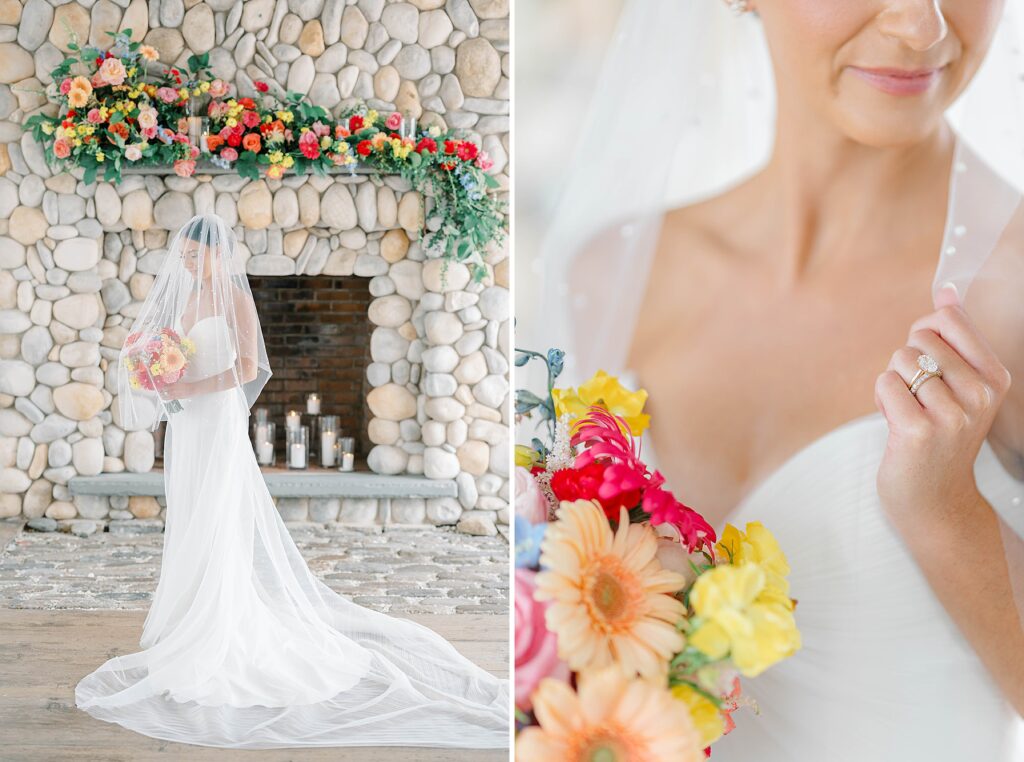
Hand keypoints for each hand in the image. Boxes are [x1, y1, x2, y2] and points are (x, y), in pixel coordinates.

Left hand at [873, 284, 1011, 529]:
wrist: (934, 498)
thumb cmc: (938, 432)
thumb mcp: (956, 384)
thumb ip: (951, 338)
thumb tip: (946, 290)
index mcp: (995, 377)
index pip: (948, 319)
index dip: (924, 336)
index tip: (930, 366)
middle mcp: (981, 394)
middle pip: (918, 339)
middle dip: (906, 364)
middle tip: (918, 398)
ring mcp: (953, 414)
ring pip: (899, 361)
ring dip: (893, 384)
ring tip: (909, 412)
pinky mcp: (920, 431)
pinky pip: (885, 384)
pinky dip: (882, 399)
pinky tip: (897, 424)